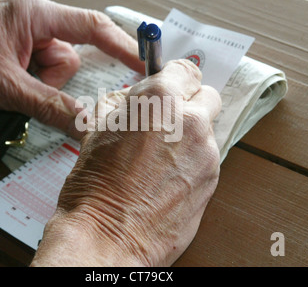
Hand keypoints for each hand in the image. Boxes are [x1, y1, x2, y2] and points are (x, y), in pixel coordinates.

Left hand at [0, 0, 142, 136]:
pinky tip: (4, 86)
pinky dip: (27, 86)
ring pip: (52, 70)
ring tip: (6, 87)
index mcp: (33, 14)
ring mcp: (20, 36)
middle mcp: (30, 21)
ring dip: (37, 86)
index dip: (122, 45)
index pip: (91, 27)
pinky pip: (36, 73)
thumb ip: (47, 105)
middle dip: (53, 81)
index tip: (143, 61)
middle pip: (69, 57)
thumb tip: (81, 122)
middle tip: (27, 89)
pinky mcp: (12, 50)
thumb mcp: (1, 86)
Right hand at [31, 60, 221, 265]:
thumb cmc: (95, 186)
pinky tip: (166, 177)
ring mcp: (206, 153)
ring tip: (160, 156)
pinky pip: (206, 158)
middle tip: (166, 119)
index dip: (175, 77)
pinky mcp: (212, 181)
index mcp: (161, 99)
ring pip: (207, 130)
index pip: (185, 69)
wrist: (107, 236)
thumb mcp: (97, 129)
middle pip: (207, 96)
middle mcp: (190, 121)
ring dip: (189, 135)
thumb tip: (132, 99)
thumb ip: (122, 104)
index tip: (170, 84)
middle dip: (189, 102)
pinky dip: (192, 161)